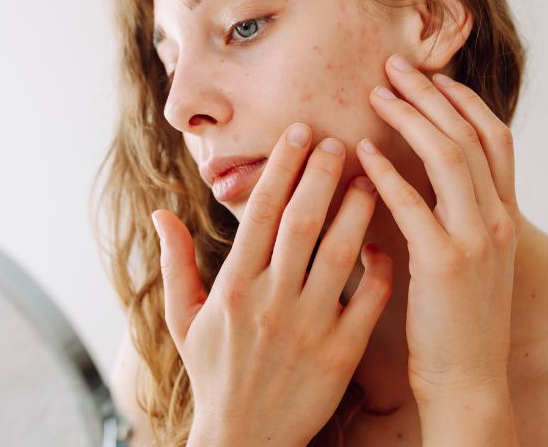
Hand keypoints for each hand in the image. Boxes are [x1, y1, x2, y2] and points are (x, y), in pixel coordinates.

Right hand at [153, 122, 393, 446]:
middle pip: (303, 221)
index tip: (300, 132)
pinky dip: (380, 267)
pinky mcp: (342, 353)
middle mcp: (271, 300)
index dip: (282, 167)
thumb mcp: (183, 321)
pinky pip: (368, 299)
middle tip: (341, 140)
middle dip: (324, 174)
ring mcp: (309, 326)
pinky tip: (385, 242)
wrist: (245, 440)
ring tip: (371, 179)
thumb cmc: (213, 376)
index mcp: (233, 287)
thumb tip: (162, 213)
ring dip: (358, 209)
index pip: (260, 212)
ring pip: (341, 252)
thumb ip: (176, 264)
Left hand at [356, 54, 521, 406]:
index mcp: (506, 218)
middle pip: (470, 134)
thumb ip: (455, 220)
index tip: (434, 76)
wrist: (468, 382)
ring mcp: (476, 240)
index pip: (496, 139)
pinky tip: (361, 154)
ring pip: (449, 156)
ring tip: (377, 95)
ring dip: (411, 117)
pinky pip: (414, 203)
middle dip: (432, 94)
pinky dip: (388, 172)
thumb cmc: (458, 325)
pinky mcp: (445, 263)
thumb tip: (422, 181)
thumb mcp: (471, 263)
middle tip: (394, 66)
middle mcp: (499, 221)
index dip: (465, 101)